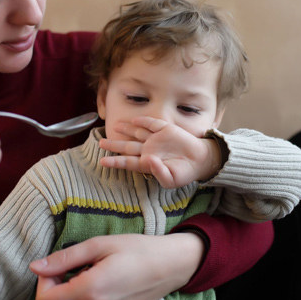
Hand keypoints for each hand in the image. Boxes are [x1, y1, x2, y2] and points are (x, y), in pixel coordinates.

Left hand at [29, 233, 203, 299]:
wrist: (170, 266)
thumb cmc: (137, 250)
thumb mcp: (99, 244)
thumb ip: (64, 258)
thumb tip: (35, 266)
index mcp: (91, 291)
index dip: (43, 281)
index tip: (58, 265)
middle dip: (54, 287)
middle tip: (72, 266)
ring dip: (66, 295)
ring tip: (86, 273)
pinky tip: (95, 283)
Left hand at [98, 117, 220, 187]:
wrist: (200, 161)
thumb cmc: (184, 173)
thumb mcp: (171, 179)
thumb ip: (158, 172)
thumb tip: (148, 160)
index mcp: (147, 164)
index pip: (128, 162)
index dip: (115, 161)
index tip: (102, 161)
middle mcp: (148, 150)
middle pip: (128, 146)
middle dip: (114, 144)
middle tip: (100, 142)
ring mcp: (156, 139)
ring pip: (137, 133)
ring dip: (126, 129)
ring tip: (115, 125)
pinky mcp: (165, 130)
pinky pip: (152, 124)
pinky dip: (143, 121)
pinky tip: (134, 120)